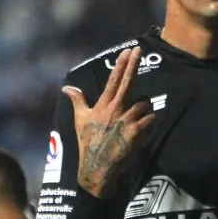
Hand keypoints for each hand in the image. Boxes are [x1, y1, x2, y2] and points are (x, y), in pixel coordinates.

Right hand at [62, 46, 156, 197]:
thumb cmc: (88, 143)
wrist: (96, 168)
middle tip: (139, 50)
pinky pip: (151, 118)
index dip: (121, 64)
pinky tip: (145, 127)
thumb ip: (77, 101)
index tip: (128, 51)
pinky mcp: (136, 132)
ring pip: (144, 102)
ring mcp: (126, 120)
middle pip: (128, 82)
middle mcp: (114, 109)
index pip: (113, 80)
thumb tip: (66, 87)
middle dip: (133, 65)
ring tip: (138, 116)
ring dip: (144, 106)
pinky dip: (151, 120)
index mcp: (102, 105)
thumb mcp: (80, 121)